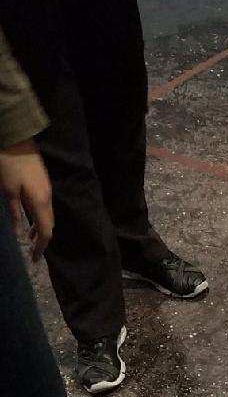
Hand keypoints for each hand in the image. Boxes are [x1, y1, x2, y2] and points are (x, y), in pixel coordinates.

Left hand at [0, 140, 52, 259]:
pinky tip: (30, 218)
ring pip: (47, 215)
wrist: (17, 137)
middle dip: (43, 240)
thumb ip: (14, 212)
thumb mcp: (8, 190)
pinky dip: (39, 216)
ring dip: (41, 227)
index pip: (46, 231)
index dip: (41, 247)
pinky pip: (44, 206)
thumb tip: (18, 233)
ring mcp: (46, 189)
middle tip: (32, 251)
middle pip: (50, 225)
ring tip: (30, 237)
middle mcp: (47, 198)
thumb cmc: (9, 163)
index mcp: (41, 202)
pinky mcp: (42, 182)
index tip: (35, 259)